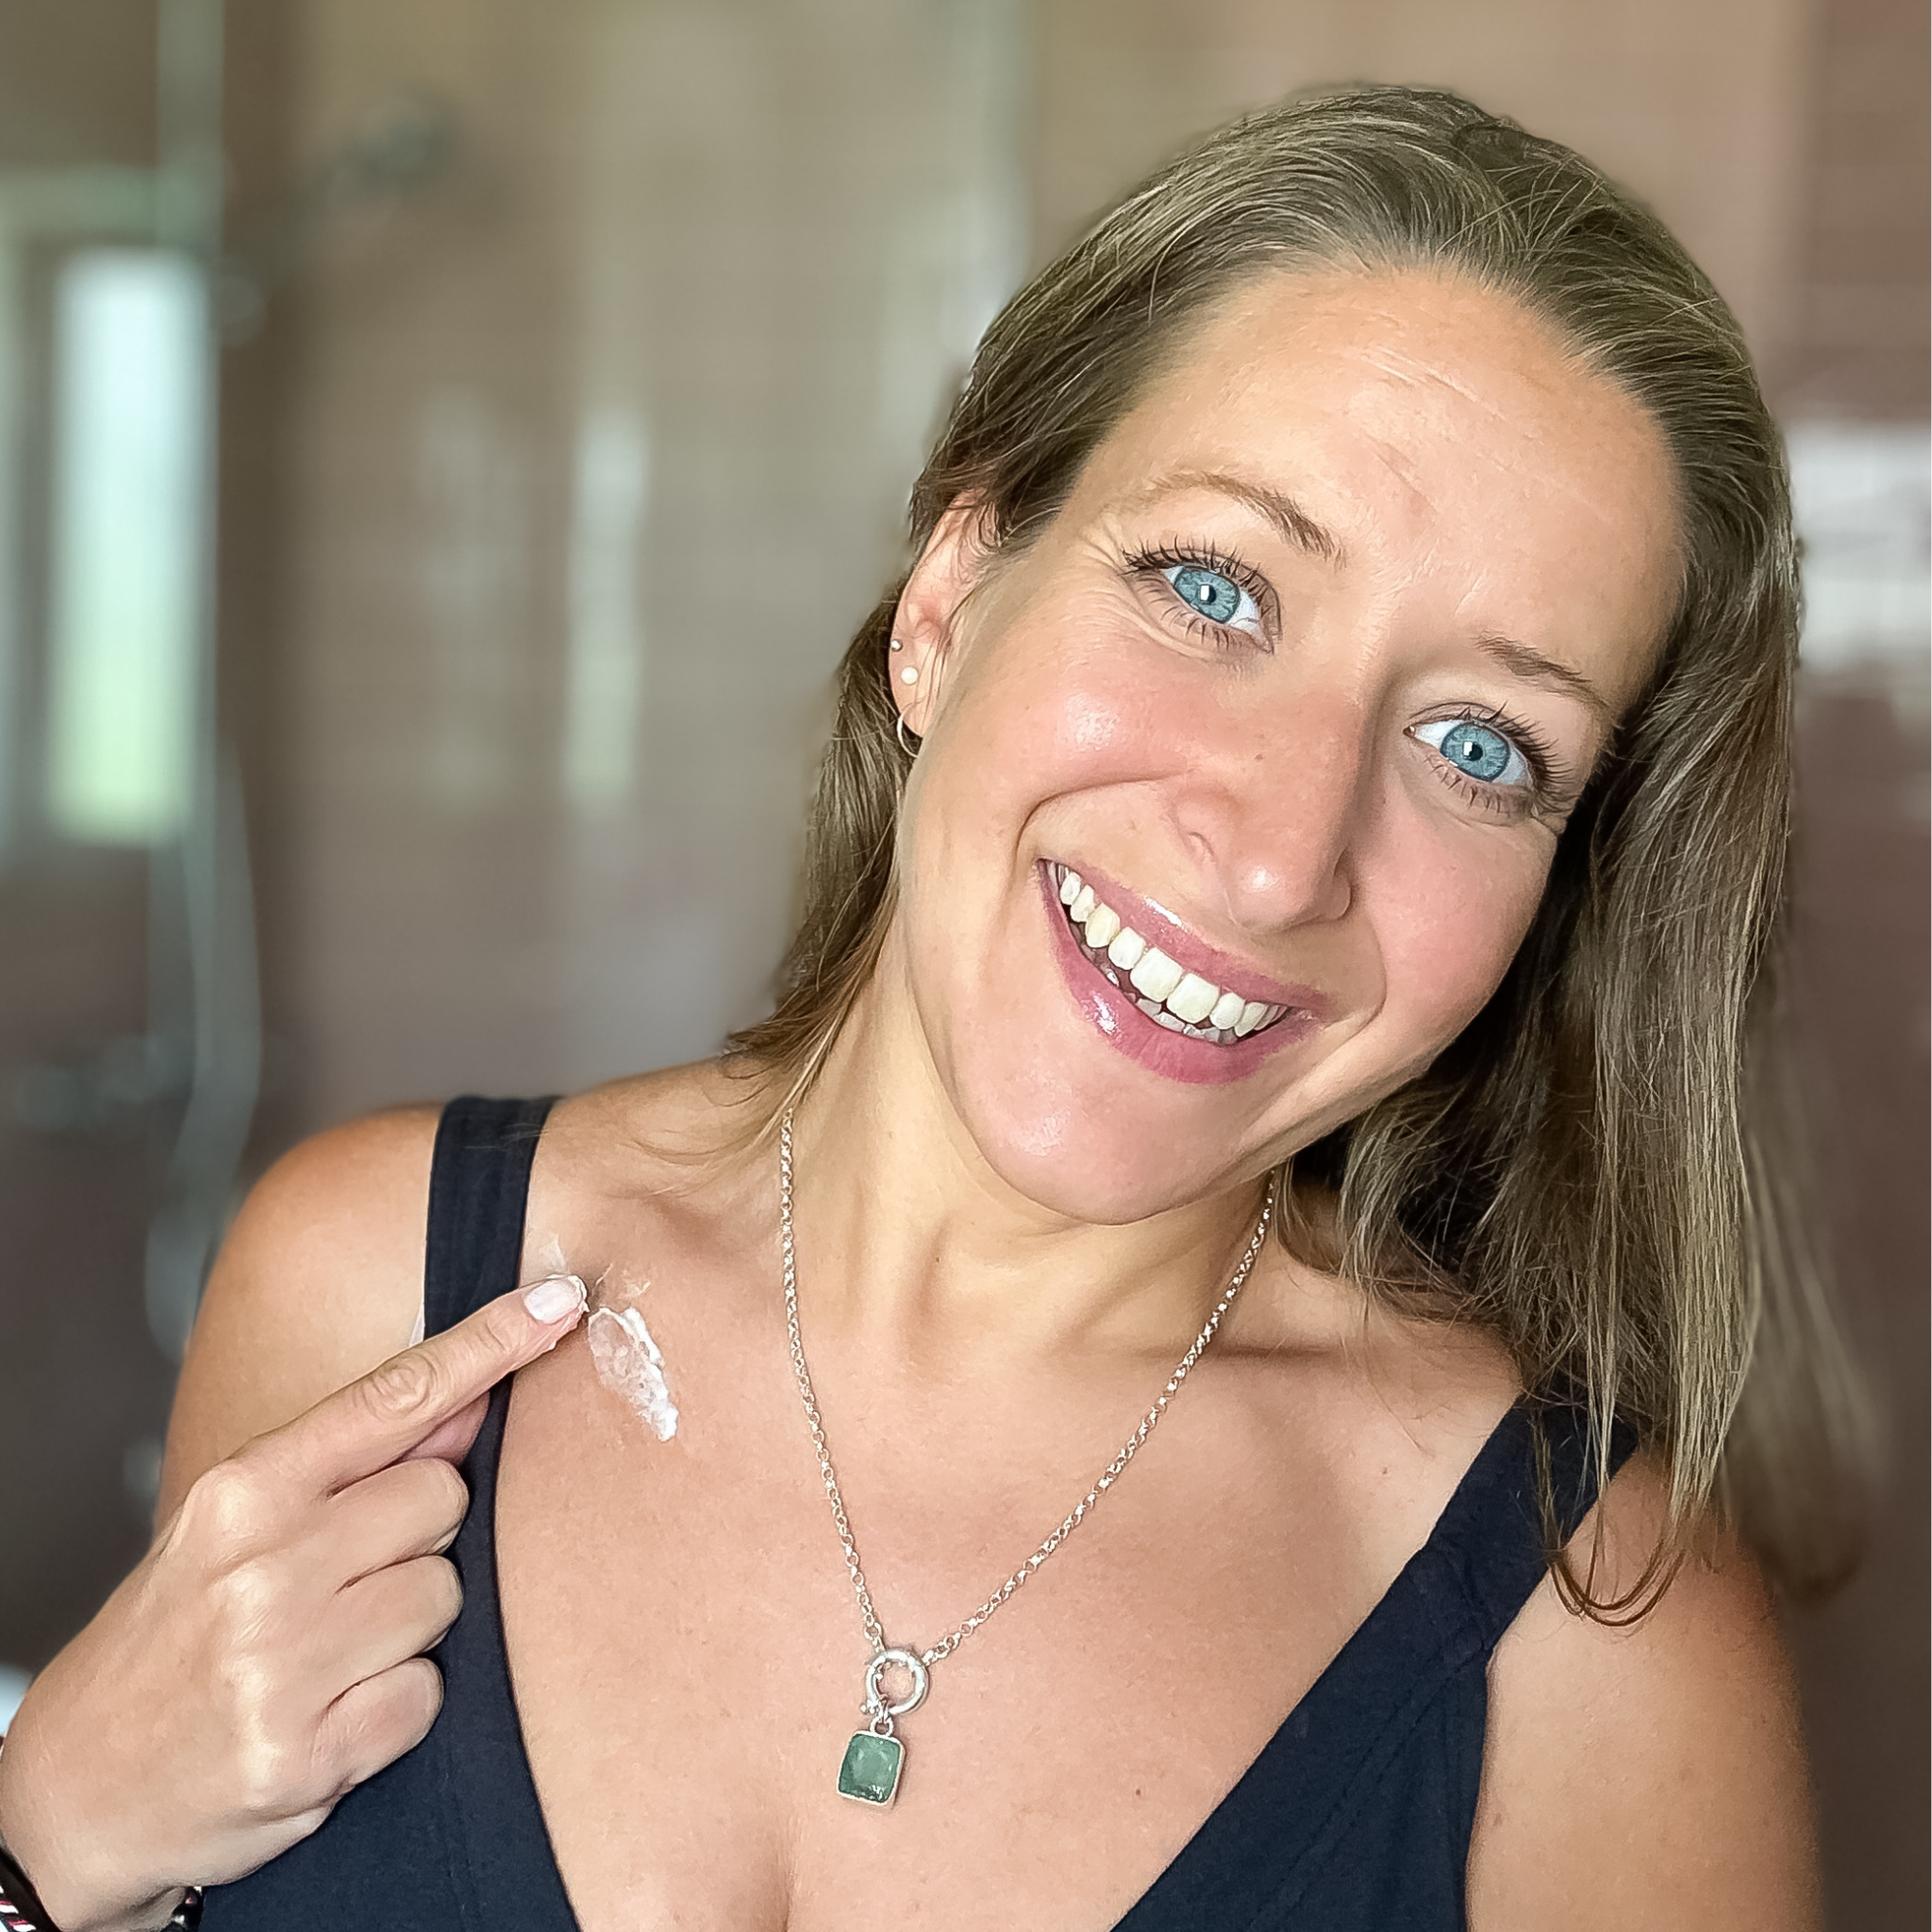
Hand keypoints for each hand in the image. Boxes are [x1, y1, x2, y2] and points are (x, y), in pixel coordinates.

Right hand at [0, 1275, 586, 1931]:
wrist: (78, 1790)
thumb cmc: (174, 1641)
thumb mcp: (234, 1528)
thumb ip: (351, 1467)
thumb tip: (469, 1403)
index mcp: (245, 1490)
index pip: (394, 1396)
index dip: (488, 1345)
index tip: (559, 1302)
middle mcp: (263, 1565)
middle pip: (443, 1498)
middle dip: (420, 1536)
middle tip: (345, 1583)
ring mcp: (284, 1661)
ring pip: (445, 1594)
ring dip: (409, 1626)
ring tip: (331, 1653)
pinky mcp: (307, 1751)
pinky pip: (428, 1693)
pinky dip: (395, 1706)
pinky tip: (332, 1713)